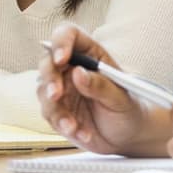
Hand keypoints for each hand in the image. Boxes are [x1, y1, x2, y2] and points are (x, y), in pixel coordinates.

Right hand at [35, 22, 171, 155]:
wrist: (128, 136)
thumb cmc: (129, 110)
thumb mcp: (121, 98)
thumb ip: (101, 86)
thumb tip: (79, 73)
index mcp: (90, 55)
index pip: (69, 35)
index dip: (61, 42)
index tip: (62, 58)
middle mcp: (72, 69)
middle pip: (48, 61)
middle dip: (49, 78)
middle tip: (56, 94)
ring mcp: (62, 89)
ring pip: (43, 91)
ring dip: (56, 109)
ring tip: (74, 125)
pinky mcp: (57, 109)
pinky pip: (50, 114)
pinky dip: (63, 125)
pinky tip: (82, 132)